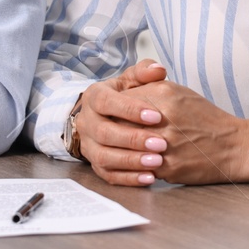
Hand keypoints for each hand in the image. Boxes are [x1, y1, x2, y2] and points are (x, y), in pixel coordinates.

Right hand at [75, 60, 171, 186]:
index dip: (130, 110)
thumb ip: (145, 72)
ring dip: (131, 161)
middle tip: (161, 143)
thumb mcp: (132, 80)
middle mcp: (86, 122)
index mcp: (94, 97)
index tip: (156, 116)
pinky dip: (129, 178)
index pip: (107, 102)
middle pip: (104, 133)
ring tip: (157, 162)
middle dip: (133, 139)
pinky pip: (109, 175)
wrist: (105, 116)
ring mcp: (89, 146)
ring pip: (104, 157)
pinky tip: (150, 178)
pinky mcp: (95, 165)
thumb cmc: (125, 96)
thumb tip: (158, 70)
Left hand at [119, 80, 248, 183]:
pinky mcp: (169, 167)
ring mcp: (166, 144)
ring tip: (114, 149)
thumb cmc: (205, 118)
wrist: (233, 146)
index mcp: (164, 95)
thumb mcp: (179, 92)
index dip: (113, 108)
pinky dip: (132, 167)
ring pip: (126, 148)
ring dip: (119, 150)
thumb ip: (149, 88)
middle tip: (104, 132)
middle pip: (119, 123)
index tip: (109, 113)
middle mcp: (163, 118)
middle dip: (111, 129)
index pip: (122, 100)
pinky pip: (139, 167)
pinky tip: (130, 164)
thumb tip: (121, 97)